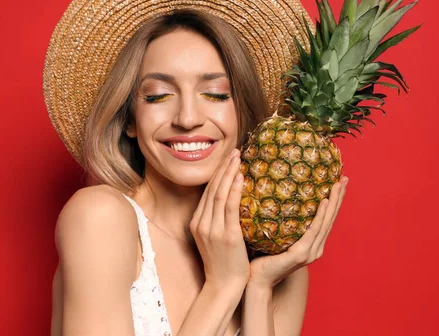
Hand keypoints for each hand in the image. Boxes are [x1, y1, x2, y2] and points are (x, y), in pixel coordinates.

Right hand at [190, 148, 249, 288]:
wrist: (224, 286)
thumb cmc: (224, 264)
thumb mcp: (215, 239)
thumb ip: (219, 221)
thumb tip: (233, 202)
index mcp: (197, 223)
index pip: (207, 193)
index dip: (218, 174)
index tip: (228, 160)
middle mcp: (201, 223)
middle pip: (211, 189)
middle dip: (223, 168)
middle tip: (235, 152)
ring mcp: (212, 229)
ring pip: (219, 194)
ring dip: (229, 173)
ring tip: (238, 158)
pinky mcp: (226, 235)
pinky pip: (229, 207)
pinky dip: (234, 189)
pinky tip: (241, 177)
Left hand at [248, 177, 348, 288]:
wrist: (256, 280)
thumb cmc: (262, 258)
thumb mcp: (275, 237)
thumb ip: (281, 222)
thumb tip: (274, 196)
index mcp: (311, 244)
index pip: (326, 219)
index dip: (334, 201)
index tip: (339, 182)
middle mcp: (315, 247)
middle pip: (330, 218)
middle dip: (338, 198)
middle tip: (345, 178)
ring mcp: (309, 251)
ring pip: (325, 222)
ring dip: (333, 202)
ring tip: (338, 185)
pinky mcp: (300, 254)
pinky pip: (312, 231)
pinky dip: (320, 216)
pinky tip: (324, 202)